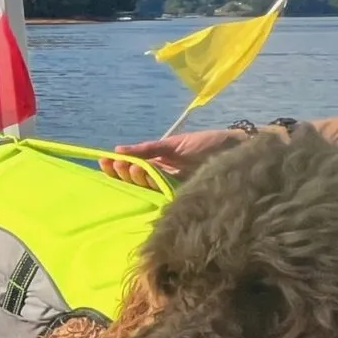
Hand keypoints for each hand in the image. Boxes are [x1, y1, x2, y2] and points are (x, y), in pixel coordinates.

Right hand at [99, 128, 250, 188]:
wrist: (234, 148)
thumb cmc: (205, 144)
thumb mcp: (172, 144)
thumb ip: (146, 149)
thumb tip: (118, 150)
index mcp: (158, 165)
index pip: (131, 168)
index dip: (117, 166)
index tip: (103, 160)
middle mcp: (162, 177)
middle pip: (135, 179)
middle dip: (123, 172)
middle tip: (117, 164)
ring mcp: (172, 186)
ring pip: (146, 186)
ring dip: (136, 177)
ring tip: (132, 167)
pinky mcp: (182, 193)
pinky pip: (161, 191)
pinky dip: (151, 183)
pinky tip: (143, 175)